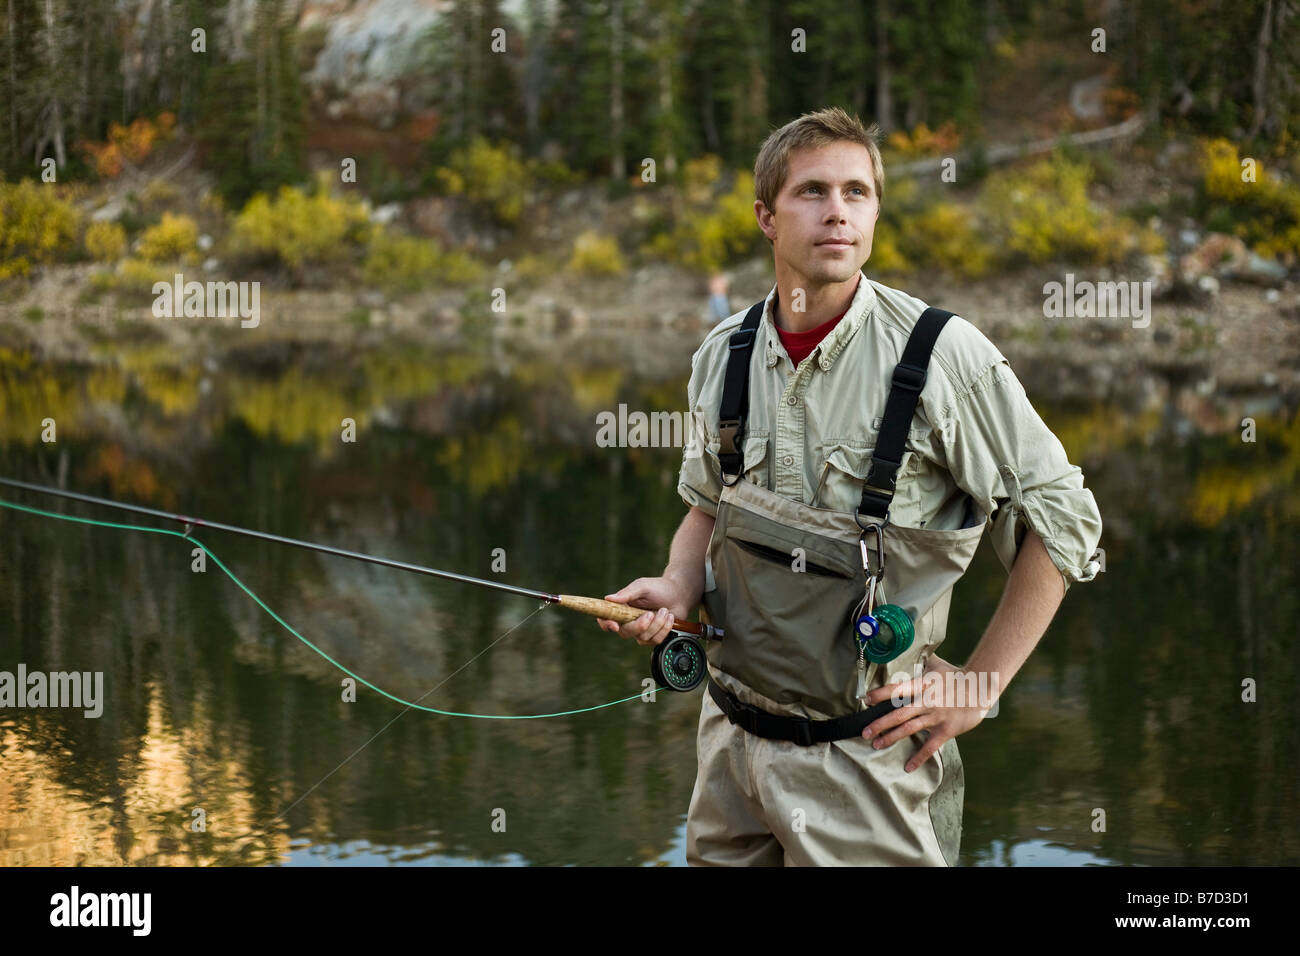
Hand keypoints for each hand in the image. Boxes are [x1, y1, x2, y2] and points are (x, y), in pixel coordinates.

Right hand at [596, 576, 688, 646]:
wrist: (679, 594)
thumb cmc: (659, 588)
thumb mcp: (642, 586)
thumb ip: (627, 593)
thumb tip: (609, 598)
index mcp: (622, 608)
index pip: (606, 619)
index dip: (606, 624)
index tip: (615, 625)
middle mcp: (629, 621)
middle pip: (625, 633)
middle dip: (639, 625)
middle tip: (650, 614)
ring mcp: (641, 631)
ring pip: (642, 638)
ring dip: (657, 624)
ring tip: (665, 610)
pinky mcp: (653, 636)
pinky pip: (655, 640)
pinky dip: (665, 628)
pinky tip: (669, 617)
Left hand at [860, 653, 993, 772]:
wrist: (981, 688)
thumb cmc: (956, 674)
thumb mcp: (937, 663)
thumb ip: (920, 659)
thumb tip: (908, 647)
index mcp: (922, 685)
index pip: (898, 689)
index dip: (881, 694)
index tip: (866, 699)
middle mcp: (926, 702)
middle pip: (898, 714)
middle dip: (879, 723)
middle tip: (864, 732)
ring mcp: (936, 717)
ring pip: (909, 729)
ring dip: (891, 738)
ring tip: (876, 745)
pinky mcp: (946, 730)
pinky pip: (930, 746)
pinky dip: (919, 758)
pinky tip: (908, 767)